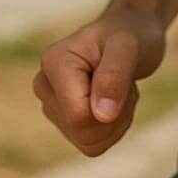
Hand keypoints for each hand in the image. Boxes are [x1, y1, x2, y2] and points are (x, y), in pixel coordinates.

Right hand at [32, 7, 166, 157]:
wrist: (132, 32)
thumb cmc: (129, 34)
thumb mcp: (128, 46)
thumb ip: (114, 75)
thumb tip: (102, 115)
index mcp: (53, 62)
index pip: (78, 115)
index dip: (110, 107)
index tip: (123, 75)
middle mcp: (45, 85)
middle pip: (83, 132)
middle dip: (116, 114)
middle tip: (124, 80)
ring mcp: (52, 105)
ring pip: (89, 142)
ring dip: (117, 121)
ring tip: (120, 87)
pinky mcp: (65, 120)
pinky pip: (92, 145)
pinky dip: (113, 128)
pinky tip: (115, 100)